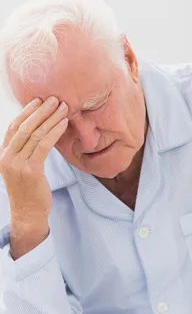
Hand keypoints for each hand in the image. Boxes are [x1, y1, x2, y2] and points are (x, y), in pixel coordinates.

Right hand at [0, 96, 68, 230]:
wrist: (28, 215)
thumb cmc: (29, 190)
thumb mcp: (22, 168)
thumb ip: (25, 151)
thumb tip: (39, 130)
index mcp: (2, 154)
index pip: (13, 127)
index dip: (26, 112)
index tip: (38, 100)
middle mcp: (6, 157)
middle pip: (24, 127)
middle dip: (40, 110)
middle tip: (54, 98)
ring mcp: (17, 164)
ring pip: (35, 134)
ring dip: (50, 118)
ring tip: (63, 108)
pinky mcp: (30, 171)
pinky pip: (43, 145)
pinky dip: (55, 132)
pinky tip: (64, 124)